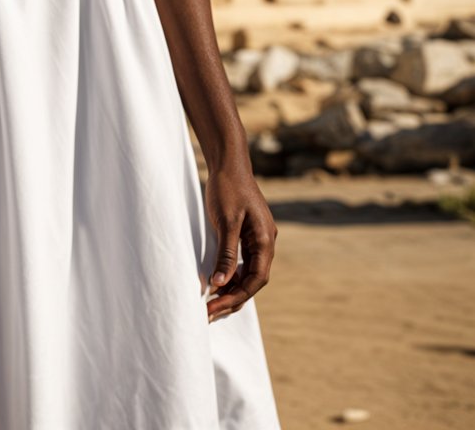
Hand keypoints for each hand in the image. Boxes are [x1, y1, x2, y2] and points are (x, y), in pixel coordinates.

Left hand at [204, 164, 276, 322]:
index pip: (257, 279)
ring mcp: (258, 238)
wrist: (228, 162)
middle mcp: (265, 242)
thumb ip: (227, 253)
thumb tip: (221, 284)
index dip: (238, 295)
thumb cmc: (228, 188)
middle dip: (233, 297)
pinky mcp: (248, 234)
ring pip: (248, 272)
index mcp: (265, 239)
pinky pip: (243, 262)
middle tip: (210, 311)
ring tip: (211, 303)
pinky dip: (231, 274)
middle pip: (253, 280)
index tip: (217, 306)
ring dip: (232, 288)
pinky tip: (217, 283)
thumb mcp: (226, 221)